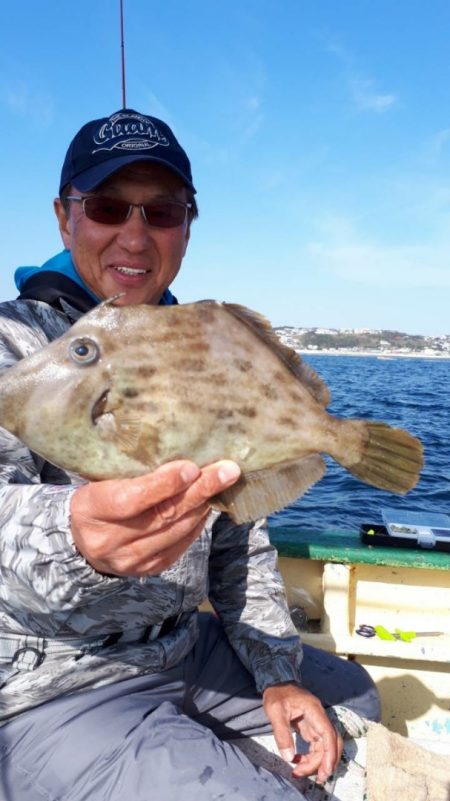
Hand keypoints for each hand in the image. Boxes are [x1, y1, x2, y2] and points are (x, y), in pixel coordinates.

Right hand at [70, 459, 240, 575]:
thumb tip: (179, 452)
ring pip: (177, 530)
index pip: (132, 499)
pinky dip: (197, 522)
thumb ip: (131, 470)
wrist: (82, 541)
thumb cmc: (96, 498)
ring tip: (222, 482)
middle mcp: (109, 540)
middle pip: (163, 514)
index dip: (164, 484)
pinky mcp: (149, 569)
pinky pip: (182, 545)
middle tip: (227, 470)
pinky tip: (206, 504)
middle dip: (200, 490)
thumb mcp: (100, 479)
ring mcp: (130, 560)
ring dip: (203, 504)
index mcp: (91, 509)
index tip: (191, 467)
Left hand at [263, 683, 342, 783]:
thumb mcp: (274, 711)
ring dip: (316, 762)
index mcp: (314, 710)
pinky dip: (310, 757)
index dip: (330, 754)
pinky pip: (316, 746)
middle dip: (326, 762)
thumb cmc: (276, 693)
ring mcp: (316, 723)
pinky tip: (298, 762)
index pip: (328, 734)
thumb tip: (288, 757)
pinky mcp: (311, 727)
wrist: (276, 681)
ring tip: (300, 772)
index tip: (325, 770)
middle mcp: (319, 717)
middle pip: (331, 743)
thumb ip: (282, 734)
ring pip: (324, 746)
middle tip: (316, 778)